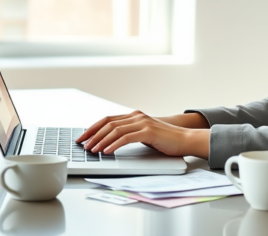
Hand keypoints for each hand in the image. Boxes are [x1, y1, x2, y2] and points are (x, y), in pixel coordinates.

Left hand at [75, 110, 209, 157]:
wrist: (185, 140)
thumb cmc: (165, 141)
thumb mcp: (144, 135)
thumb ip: (131, 134)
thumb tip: (111, 142)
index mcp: (134, 116)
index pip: (108, 119)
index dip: (93, 128)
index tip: (82, 137)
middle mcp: (137, 116)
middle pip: (108, 123)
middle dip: (92, 134)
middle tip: (83, 145)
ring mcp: (142, 123)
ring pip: (115, 130)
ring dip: (101, 141)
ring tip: (93, 150)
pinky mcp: (148, 132)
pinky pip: (126, 138)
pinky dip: (114, 145)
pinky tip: (107, 151)